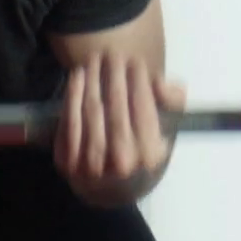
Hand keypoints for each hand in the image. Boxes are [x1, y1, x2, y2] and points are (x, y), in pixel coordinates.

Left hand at [54, 53, 182, 207]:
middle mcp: (120, 164)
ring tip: (95, 59)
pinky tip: (78, 75)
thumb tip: (158, 83)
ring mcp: (91, 166)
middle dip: (114, 75)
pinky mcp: (67, 164)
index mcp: (149, 156)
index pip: (143, 108)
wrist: (110, 186)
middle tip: (112, 53)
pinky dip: (72, 94)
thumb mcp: (165, 127)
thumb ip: (172, 100)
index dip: (139, 80)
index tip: (135, 60)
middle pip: (115, 107)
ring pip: (92, 111)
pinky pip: (69, 121)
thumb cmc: (140, 147)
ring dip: (93, 79)